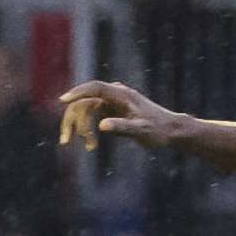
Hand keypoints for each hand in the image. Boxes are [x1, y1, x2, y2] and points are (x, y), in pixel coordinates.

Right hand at [58, 80, 179, 151]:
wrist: (171, 131)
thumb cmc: (159, 130)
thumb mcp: (141, 131)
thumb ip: (122, 127)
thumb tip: (102, 125)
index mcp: (121, 94)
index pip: (94, 88)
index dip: (77, 92)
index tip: (63, 100)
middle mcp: (115, 95)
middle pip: (85, 102)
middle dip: (74, 120)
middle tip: (66, 140)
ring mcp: (112, 102)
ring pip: (87, 110)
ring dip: (82, 128)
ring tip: (89, 147)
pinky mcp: (111, 110)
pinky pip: (93, 117)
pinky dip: (89, 130)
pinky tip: (91, 145)